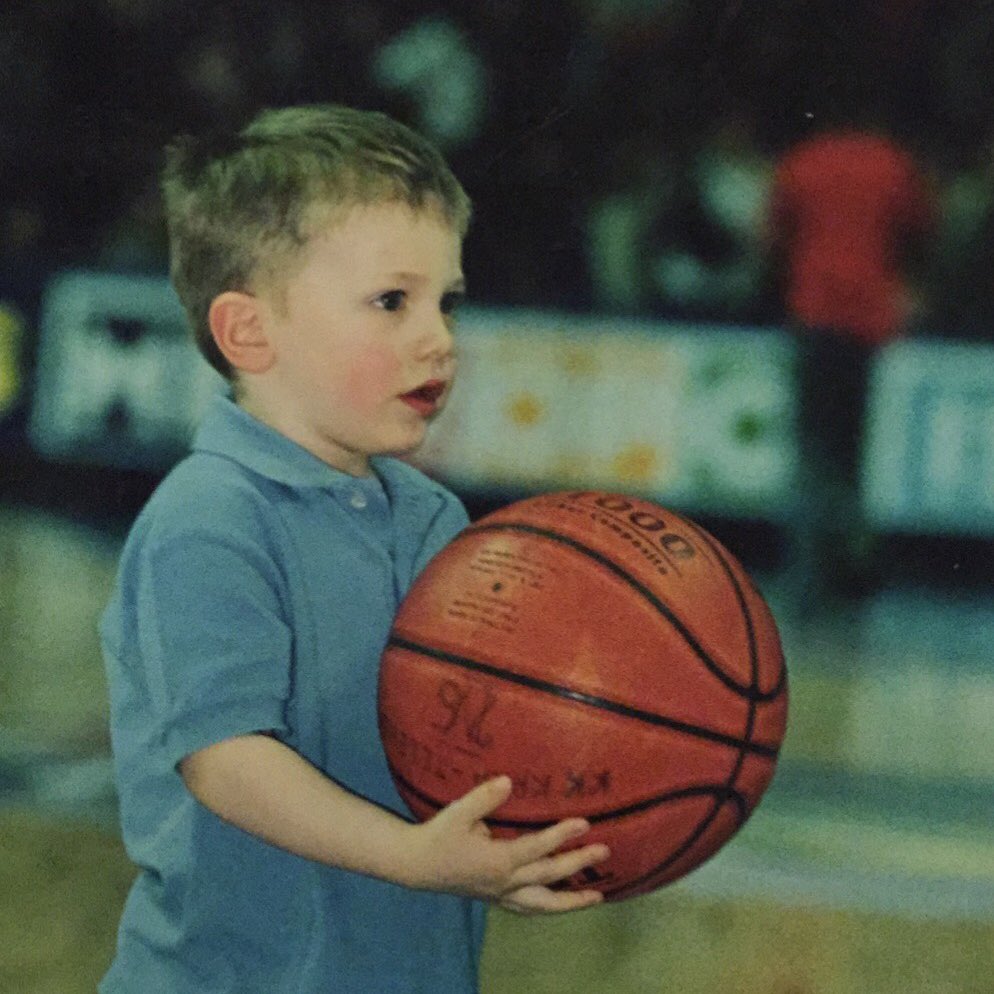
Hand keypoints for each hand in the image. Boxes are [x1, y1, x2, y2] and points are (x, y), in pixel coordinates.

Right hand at [405, 775, 610, 913]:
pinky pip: (529, 908)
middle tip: (605, 851)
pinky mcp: (496, 898)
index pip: (538, 848)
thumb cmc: (438, 835)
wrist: (416, 865)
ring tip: (598, 897)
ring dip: (572, 902)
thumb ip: (483, 797)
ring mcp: (501, 894)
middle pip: (549, 877)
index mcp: (498, 861)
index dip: (562, 836)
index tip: (585, 823)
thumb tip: (508, 780)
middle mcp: (505, 882)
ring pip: (543, 905)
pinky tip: (561, 903)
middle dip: (579, 864)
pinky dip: (549, 907)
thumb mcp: (458, 813)